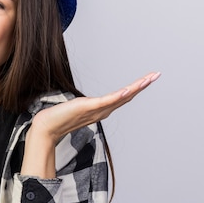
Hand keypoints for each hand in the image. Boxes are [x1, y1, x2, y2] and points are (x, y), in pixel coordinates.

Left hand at [31, 71, 160, 143]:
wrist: (47, 127)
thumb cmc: (59, 118)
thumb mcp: (77, 108)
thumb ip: (86, 107)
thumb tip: (88, 103)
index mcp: (101, 110)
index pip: (123, 97)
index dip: (136, 89)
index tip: (148, 79)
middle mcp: (102, 111)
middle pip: (127, 96)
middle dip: (142, 85)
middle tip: (156, 75)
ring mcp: (97, 110)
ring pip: (121, 97)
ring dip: (137, 87)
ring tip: (149, 78)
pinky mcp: (89, 107)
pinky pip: (107, 100)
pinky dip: (119, 95)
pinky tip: (128, 89)